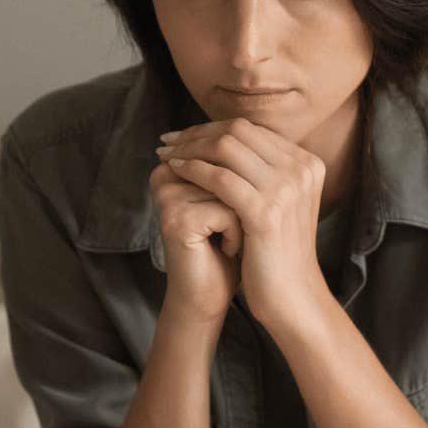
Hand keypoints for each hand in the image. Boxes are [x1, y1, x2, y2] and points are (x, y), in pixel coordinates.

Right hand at [150, 155, 242, 325]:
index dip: (246, 181)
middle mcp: (165, 175)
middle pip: (229, 166)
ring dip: (244, 218)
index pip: (228, 150)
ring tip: (229, 239)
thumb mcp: (235, 199)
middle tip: (237, 226)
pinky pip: (228, 212)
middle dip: (245, 198)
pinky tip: (225, 251)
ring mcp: (168, 195)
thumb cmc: (226, 247)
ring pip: (232, 188)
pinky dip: (237, 235)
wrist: (209, 296)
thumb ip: (237, 164)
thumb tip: (262, 131)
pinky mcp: (176, 218)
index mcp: (175, 164)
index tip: (235, 209)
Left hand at [156, 117, 331, 329]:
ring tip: (166, 155)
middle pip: (238, 131)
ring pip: (226, 148)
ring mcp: (286, 188)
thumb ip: (263, 172)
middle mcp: (301, 169)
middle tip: (168, 140)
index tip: (183, 136)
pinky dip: (193, 169)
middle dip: (197, 133)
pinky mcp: (266, 211)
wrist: (293, 297)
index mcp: (306, 163)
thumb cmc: (278, 253)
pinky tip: (175, 171)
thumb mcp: (280, 203)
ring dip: (189, 148)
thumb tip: (224, 141)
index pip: (251, 130)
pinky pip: (220, 177)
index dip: (212, 128)